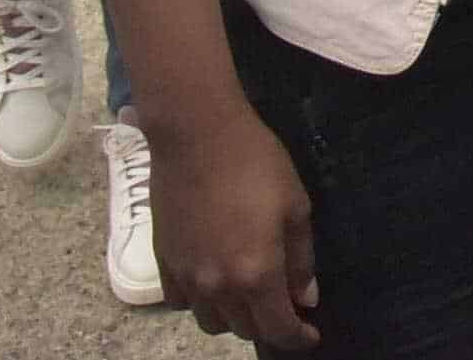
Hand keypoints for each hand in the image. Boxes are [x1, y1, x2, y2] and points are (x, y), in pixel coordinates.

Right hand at [147, 102, 322, 349]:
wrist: (196, 135)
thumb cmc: (256, 163)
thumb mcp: (295, 206)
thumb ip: (301, 259)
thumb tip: (304, 298)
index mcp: (256, 274)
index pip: (278, 328)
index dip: (297, 337)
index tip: (310, 335)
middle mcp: (218, 287)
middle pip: (244, 328)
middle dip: (268, 324)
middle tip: (282, 305)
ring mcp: (187, 277)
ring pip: (211, 321)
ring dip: (233, 317)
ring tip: (246, 294)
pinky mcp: (163, 261)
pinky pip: (181, 301)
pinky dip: (200, 301)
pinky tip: (211, 281)